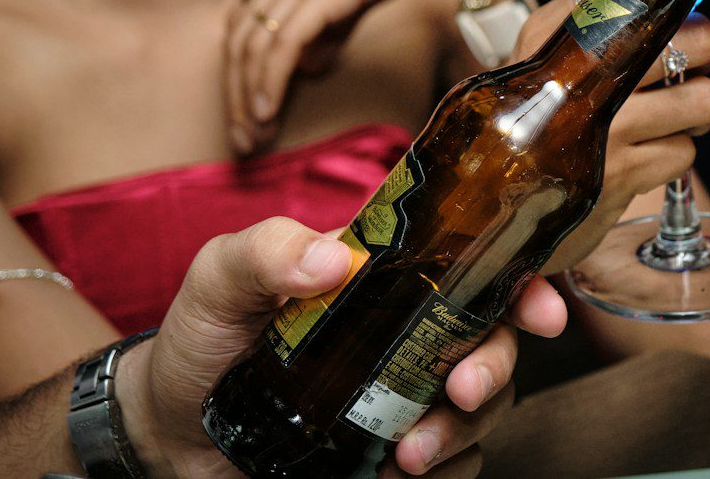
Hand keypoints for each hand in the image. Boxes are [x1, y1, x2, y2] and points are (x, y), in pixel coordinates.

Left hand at [120, 216, 565, 477]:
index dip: (526, 281)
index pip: (477, 266)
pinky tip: (392, 476)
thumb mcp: (219, 281)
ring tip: (406, 458)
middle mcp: (411, 333)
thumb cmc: (200, 341)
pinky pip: (454, 465)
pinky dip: (443, 472)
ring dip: (462, 432)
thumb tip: (330, 260)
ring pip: (482, 409)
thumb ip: (265, 253)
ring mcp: (407, 396)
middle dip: (497, 366)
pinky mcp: (394, 454)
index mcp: (387, 278)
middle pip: (494, 340)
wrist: (166, 433)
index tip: (542, 312)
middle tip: (463, 391)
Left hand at [225, 0, 543, 153]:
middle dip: (236, 94)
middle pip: (239, 40)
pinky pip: (280, 45)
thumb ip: (332, 24)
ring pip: (251, 47)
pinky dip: (267, 82)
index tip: (250, 115)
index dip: (241, 72)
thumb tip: (308, 63)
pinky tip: (267, 111)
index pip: (247, 23)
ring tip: (255, 136)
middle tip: (244, 139)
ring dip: (247, 98)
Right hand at [504, 0, 709, 273]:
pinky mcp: (621, 178)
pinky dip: (675, 152)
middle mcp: (587, 77)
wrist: (494, 191)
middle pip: (697, 44)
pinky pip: (684, 152)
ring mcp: (606, 132)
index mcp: (570, 32)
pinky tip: (646, 149)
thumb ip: (599, 0)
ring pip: (701, 101)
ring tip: (669, 111)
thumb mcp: (548, 44)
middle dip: (705, 53)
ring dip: (695, 110)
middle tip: (688, 63)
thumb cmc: (535, 107)